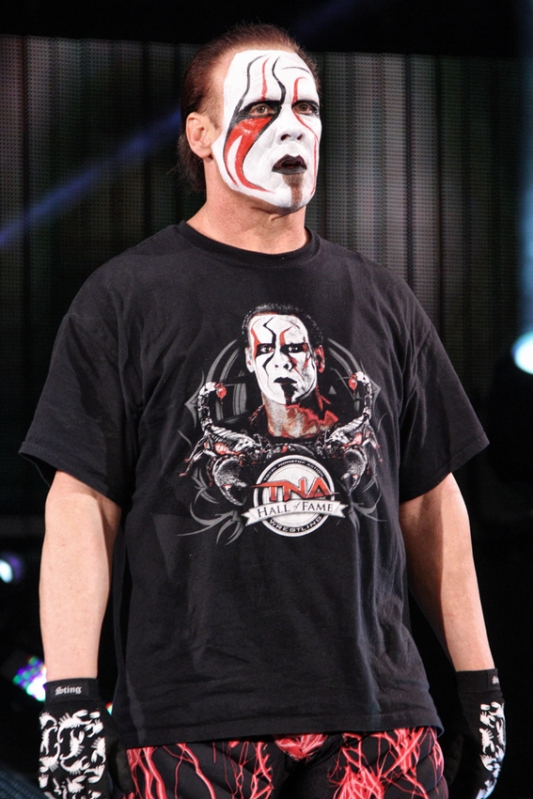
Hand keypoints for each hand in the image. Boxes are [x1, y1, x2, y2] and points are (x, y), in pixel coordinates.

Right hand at [39, 678, 133, 798]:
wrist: (70, 706)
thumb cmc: (97, 723)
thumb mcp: (115, 743)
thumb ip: (121, 770)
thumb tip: (128, 791)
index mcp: (95, 771)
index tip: (111, 796)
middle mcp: (75, 777)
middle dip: (92, 798)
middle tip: (98, 789)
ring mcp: (58, 776)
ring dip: (78, 795)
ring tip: (86, 783)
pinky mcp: (46, 773)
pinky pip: (54, 793)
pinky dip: (63, 792)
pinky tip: (71, 782)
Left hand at [443, 669, 504, 798]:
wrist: (482, 693)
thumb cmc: (467, 714)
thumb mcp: (457, 737)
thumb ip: (453, 760)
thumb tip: (447, 780)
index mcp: (486, 759)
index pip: (478, 787)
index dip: (469, 795)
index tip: (458, 798)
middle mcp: (495, 759)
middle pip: (486, 784)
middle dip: (475, 792)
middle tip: (461, 795)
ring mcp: (498, 752)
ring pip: (489, 775)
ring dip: (479, 783)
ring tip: (464, 788)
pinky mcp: (497, 745)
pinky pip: (491, 765)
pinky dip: (482, 773)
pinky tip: (471, 772)